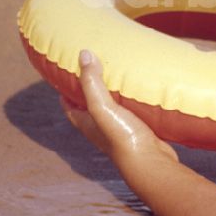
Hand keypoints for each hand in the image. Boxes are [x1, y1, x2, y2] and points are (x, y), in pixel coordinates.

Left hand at [61, 50, 178, 166]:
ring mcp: (118, 130)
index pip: (68, 104)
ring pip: (111, 108)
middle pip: (88, 105)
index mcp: (85, 122)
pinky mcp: (137, 131)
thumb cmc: (123, 137)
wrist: (150, 162)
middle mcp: (99, 127)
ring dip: (112, 94)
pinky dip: (131, 101)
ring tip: (120, 74)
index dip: (65, 89)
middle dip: (90, 88)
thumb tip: (84, 54)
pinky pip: (130, 112)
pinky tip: (140, 92)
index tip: (68, 71)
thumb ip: (92, 82)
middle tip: (97, 66)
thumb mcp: (102, 107)